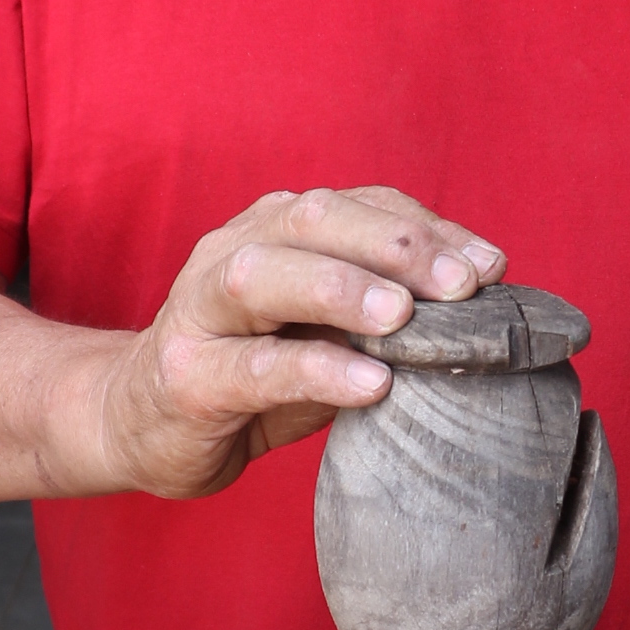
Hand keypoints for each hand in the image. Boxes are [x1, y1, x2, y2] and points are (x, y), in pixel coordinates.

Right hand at [91, 184, 504, 499]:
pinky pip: (253, 366)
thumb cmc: (249, 375)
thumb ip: (380, 317)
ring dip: (341, 287)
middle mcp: (234, 252)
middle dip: (394, 244)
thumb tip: (480, 317)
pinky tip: (370, 384)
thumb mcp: (321, 333)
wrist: (138, 422)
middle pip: (312, 220)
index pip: (358, 208)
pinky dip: (315, 369)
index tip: (491, 266)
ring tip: (403, 315)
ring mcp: (200, 312)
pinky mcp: (187, 377)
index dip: (426, 229)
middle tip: (461, 283)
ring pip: (264, 276)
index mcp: (274, 232)